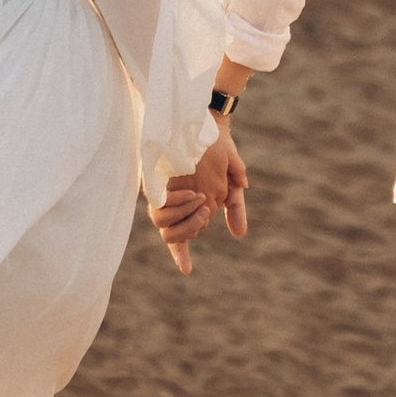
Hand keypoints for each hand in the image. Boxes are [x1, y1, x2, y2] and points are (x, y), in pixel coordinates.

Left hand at [154, 118, 250, 275]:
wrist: (210, 126)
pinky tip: (191, 195)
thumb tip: (239, 234)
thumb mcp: (230, 182)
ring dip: (184, 217)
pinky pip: (159, 203)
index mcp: (186, 208)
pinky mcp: (156, 179)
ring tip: (201, 200)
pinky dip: (176, 204)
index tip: (187, 270)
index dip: (181, 256)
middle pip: (171, 235)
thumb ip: (234, 208)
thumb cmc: (219, 155)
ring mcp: (162, 192)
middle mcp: (171, 204)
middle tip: (206, 212)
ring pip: (162, 223)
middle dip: (191, 228)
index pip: (179, 238)